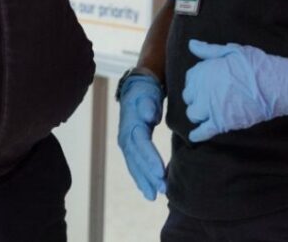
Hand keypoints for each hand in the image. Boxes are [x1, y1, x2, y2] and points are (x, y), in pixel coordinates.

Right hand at [116, 73, 167, 199]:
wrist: (135, 90)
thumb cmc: (144, 92)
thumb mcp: (146, 93)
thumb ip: (148, 104)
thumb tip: (149, 115)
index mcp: (131, 124)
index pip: (141, 144)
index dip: (150, 159)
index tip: (161, 172)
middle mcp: (126, 137)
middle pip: (137, 159)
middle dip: (148, 176)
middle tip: (162, 189)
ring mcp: (126, 144)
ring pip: (134, 165)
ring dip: (144, 181)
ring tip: (154, 196)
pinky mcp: (130, 148)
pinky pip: (134, 166)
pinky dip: (140, 179)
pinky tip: (147, 191)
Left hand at [182, 40, 287, 142]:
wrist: (276, 85)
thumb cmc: (257, 65)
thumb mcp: (232, 51)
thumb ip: (209, 50)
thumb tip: (191, 44)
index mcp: (204, 70)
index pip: (190, 79)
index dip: (196, 83)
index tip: (203, 86)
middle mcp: (203, 89)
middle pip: (189, 97)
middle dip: (196, 98)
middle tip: (207, 100)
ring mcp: (211, 107)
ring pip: (193, 114)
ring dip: (197, 114)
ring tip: (206, 114)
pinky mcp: (221, 123)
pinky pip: (202, 132)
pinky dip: (197, 135)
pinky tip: (195, 136)